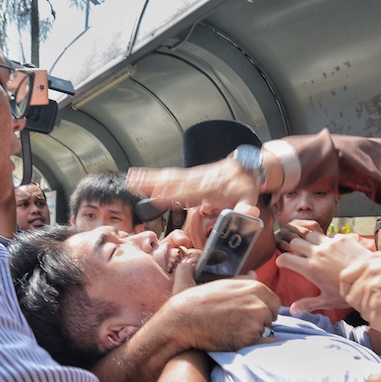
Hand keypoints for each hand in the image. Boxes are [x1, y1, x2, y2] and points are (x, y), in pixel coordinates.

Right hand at [127, 160, 262, 217]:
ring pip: (168, 177)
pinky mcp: (189, 175)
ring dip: (150, 178)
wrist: (246, 168)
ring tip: (132, 178)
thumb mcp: (248, 200)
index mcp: (209, 190)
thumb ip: (245, 209)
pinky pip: (170, 175)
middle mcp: (197, 181)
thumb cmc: (244, 187)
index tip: (158, 196)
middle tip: (134, 183)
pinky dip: (154, 175)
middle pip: (172, 182)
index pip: (188, 193)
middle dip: (153, 183)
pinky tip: (141, 176)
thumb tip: (248, 213)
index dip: (173, 194)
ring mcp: (192, 177)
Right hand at [159, 278, 280, 352]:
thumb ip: (240, 279)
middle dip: (261, 320)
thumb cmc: (196, 301)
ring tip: (235, 331)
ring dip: (255, 332)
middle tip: (241, 324)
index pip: (274, 300)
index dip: (263, 308)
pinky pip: (260, 343)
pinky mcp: (249, 338)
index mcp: (254, 286)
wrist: (181, 321)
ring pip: (266, 330)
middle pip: (272, 315)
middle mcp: (258, 302)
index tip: (251, 313)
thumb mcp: (218, 282)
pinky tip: (237, 340)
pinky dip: (252, 344)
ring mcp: (255, 321)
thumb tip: (254, 274)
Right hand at [276, 223, 373, 312]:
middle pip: (294, 242)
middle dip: (292, 247)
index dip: (281, 260)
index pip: (285, 258)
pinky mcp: (341, 238)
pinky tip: (331, 248)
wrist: (370, 279)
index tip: (283, 263)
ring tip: (311, 248)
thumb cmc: (348, 292)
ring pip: (309, 234)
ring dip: (308, 240)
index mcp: (310, 268)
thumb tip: (292, 310)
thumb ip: (307, 304)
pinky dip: (326, 240)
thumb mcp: (326, 301)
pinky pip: (328, 235)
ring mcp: (329, 243)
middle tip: (296, 254)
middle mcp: (317, 252)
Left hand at [339, 253, 380, 332]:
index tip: (357, 298)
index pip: (344, 277)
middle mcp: (370, 273)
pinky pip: (377, 324)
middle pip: (352, 298)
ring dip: (379, 317)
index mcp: (373, 260)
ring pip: (365, 313)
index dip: (349, 290)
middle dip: (365, 306)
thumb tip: (369, 273)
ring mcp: (374, 291)